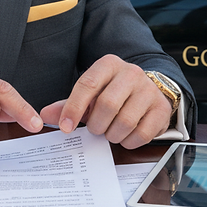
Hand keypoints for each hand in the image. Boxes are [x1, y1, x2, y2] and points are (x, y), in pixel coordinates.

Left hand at [39, 55, 173, 148]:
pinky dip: (128, 141)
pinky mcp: (162, 109)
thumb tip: (45, 116)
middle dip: (96, 125)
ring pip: (125, 122)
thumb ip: (67, 105)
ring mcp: (149, 90)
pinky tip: (126, 135)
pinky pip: (141, 134)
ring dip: (112, 135)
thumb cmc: (113, 94)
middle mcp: (131, 73)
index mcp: (109, 64)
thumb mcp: (89, 95)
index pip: (87, 84)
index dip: (73, 109)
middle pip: (107, 105)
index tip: (65, 127)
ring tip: (111, 131)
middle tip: (96, 129)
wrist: (148, 91)